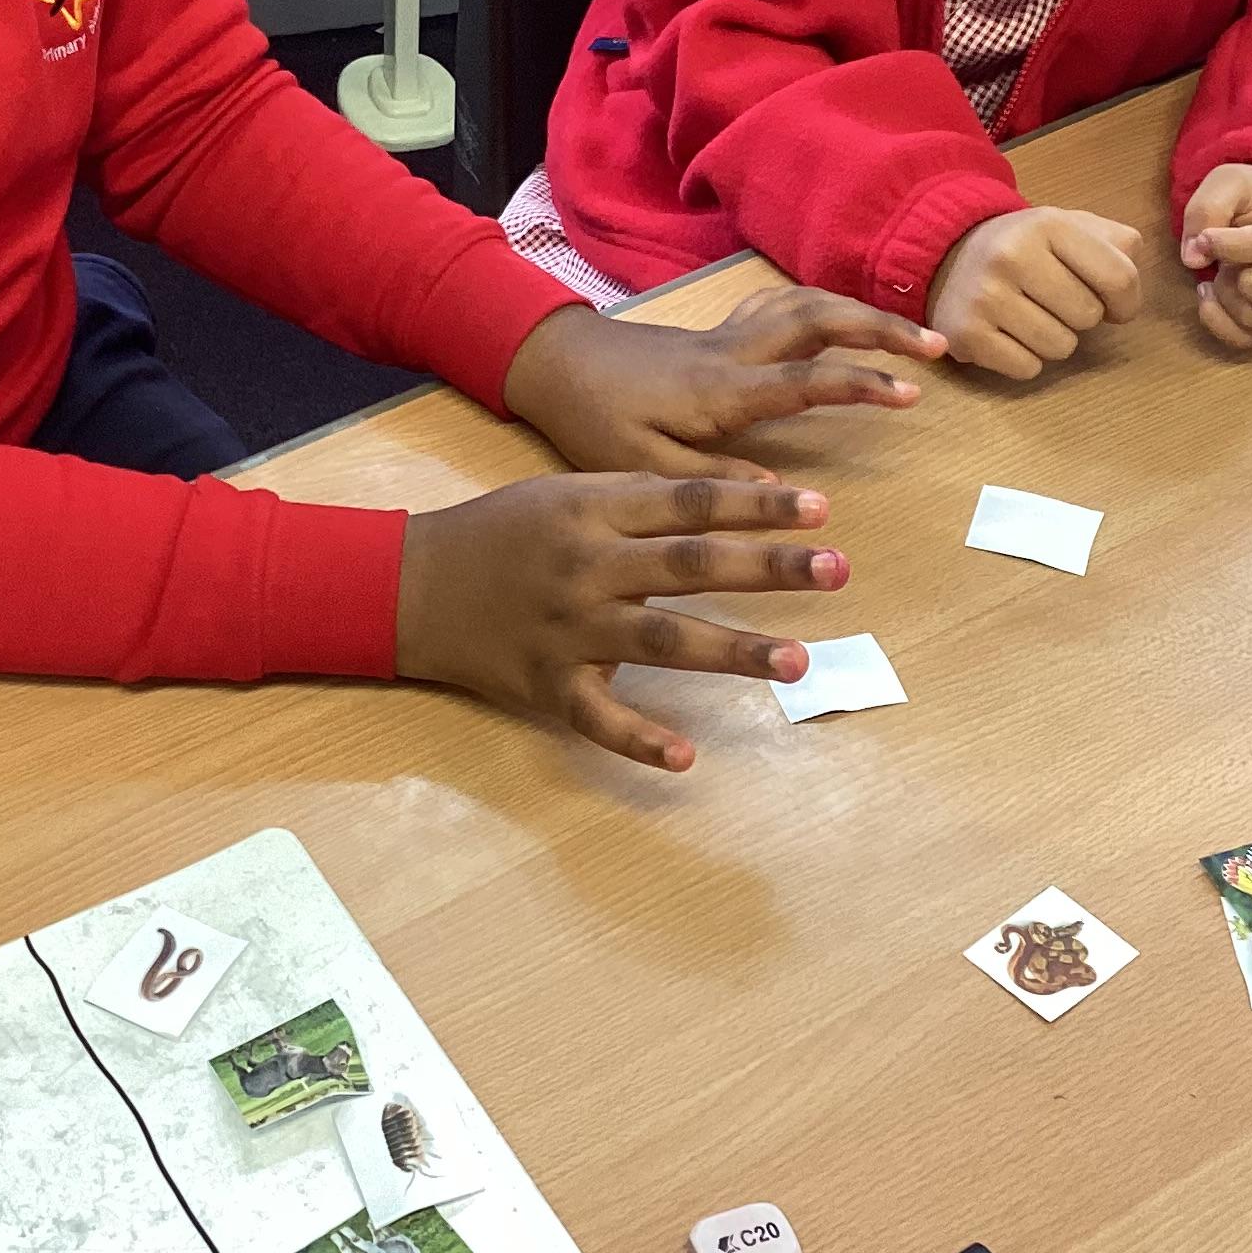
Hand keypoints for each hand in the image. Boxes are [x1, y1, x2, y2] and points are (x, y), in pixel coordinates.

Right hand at [398, 473, 849, 770]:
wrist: (413, 585)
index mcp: (592, 513)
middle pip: (689, 565)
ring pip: (662, 641)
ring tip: (800, 661)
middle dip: (767, 567)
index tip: (821, 507)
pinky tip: (688, 759)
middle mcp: (587, 567)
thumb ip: (640, 500)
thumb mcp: (564, 493)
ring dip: (734, 651)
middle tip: (837, 569)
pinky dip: (641, 740)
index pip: (689, 503)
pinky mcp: (548, 685)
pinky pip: (599, 718)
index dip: (756, 505)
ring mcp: (568, 630)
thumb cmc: (502, 532)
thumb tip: (732, 501)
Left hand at [502, 287, 941, 478]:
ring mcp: (727, 336)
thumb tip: (783, 497)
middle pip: (819, 320)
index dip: (862, 383)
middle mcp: (733, 352)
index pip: (806, 379)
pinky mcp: (718, 334)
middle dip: (882, 328)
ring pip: (805, 304)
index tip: (912, 393)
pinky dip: (823, 306)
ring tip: (909, 332)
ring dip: (860, 311)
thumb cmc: (593, 419)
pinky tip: (843, 320)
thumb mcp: (641, 468)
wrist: (554, 363)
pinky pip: (782, 307)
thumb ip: (712, 483)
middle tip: (938, 345)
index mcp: (720, 389)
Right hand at [925, 207, 1144, 378]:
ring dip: (1055, 339)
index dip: (1127, 301)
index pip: (1119, 277)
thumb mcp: (1069, 227)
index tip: (1115, 306)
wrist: (948, 254)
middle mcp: (1011, 256)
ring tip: (1031, 316)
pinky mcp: (965, 335)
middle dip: (1082, 316)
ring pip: (1060, 347)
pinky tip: (1008, 334)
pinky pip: (1027, 368)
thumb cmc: (1025, 246)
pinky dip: (1025, 359)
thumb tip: (1129, 291)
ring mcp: (985, 297)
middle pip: (1089, 316)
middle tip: (1056, 303)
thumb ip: (1115, 244)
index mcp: (1046, 224)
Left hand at [1180, 164, 1251, 349]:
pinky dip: (1216, 321)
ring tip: (1221, 270)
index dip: (1237, 245)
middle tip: (1226, 265)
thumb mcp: (1229, 183)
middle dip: (1249, 283)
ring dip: (1226, 296)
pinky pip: (1248, 340)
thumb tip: (1194, 259)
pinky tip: (1210, 294)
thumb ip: (1209, 208)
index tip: (1205, 239)